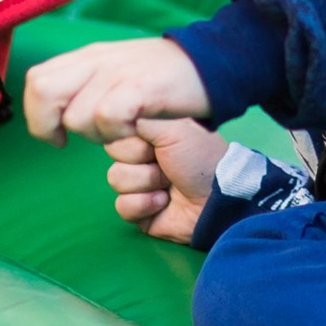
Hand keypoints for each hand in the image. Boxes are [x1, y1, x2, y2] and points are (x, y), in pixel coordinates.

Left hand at [24, 35, 209, 144]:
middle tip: (67, 143)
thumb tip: (57, 115)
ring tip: (119, 134)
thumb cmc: (160, 80)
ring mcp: (117, 72)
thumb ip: (85, 87)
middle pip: (43, 90)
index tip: (57, 136)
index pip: (36, 80)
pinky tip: (132, 132)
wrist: (210, 63)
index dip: (36, 114)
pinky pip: (108, 114)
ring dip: (94, 136)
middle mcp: (96, 60)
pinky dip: (115, 132)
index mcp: (86, 57)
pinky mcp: (140, 86)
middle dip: (46, 125)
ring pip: (77, 114)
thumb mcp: (115, 75)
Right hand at [107, 116, 226, 243]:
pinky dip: (144, 204)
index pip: (119, 129)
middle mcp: (142, 157)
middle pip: (113, 154)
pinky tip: (163, 203)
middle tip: (166, 164)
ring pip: (116, 180)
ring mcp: (139, 185)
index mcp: (150, 134)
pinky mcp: (139, 211)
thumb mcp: (173, 127)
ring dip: (146, 182)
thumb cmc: (199, 158)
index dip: (132, 137)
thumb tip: (110, 114)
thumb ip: (140, 115)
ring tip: (168, 186)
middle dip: (141, 159)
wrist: (215, 200)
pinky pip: (122, 206)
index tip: (154, 140)